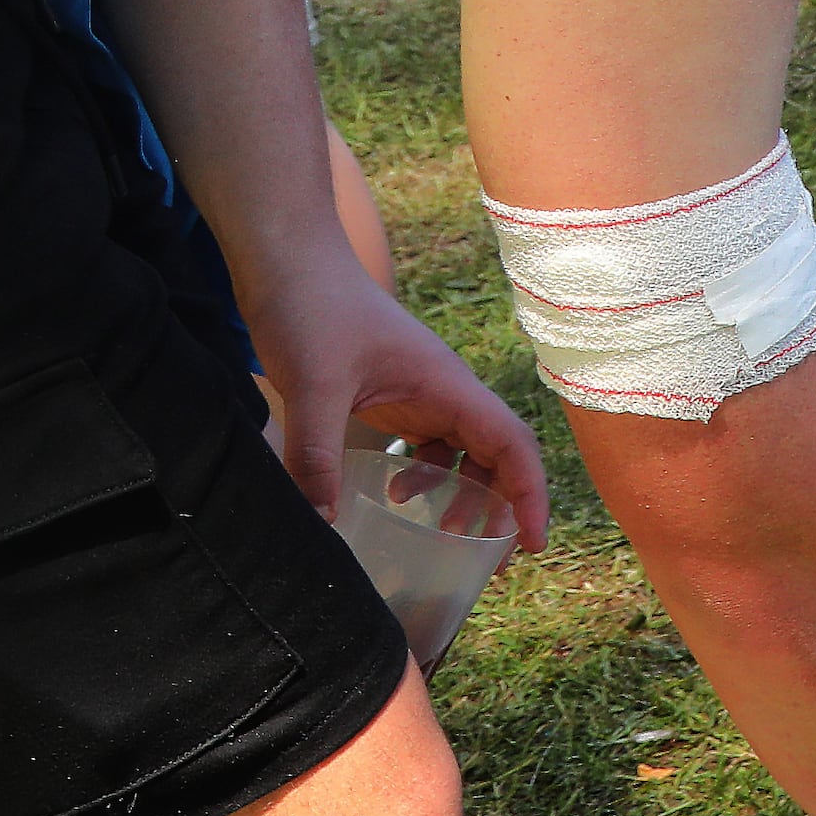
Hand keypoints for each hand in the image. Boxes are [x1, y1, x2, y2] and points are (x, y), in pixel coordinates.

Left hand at [248, 258, 550, 547]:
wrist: (288, 261)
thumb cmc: (313, 307)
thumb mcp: (313, 383)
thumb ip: (314, 453)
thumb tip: (323, 523)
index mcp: (447, 385)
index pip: (511, 444)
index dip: (528, 495)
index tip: (528, 542)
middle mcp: (444, 391)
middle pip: (497, 453)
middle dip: (502, 503)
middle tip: (490, 555)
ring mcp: (419, 393)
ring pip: (463, 452)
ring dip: (464, 492)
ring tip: (442, 533)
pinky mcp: (391, 396)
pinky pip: (426, 444)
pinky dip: (423, 475)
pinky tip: (393, 493)